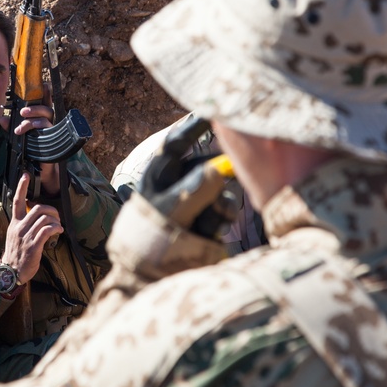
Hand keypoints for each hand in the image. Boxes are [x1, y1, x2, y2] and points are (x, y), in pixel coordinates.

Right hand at [1, 172, 62, 283]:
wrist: (10, 273)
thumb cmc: (16, 254)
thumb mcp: (15, 235)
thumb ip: (24, 224)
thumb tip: (38, 216)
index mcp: (14, 223)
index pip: (17, 201)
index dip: (21, 187)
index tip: (26, 175)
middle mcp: (19, 227)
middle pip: (38, 208)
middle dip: (52, 209)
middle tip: (56, 217)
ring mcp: (26, 236)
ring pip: (44, 218)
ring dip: (56, 220)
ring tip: (58, 226)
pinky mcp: (33, 246)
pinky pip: (47, 230)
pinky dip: (56, 228)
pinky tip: (59, 231)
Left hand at [14, 104, 60, 195]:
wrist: (38, 170)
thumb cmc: (30, 153)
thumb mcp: (18, 139)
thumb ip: (11, 128)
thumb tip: (3, 119)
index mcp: (40, 122)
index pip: (40, 109)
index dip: (34, 106)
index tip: (21, 109)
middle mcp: (47, 126)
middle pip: (47, 110)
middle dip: (34, 109)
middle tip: (22, 112)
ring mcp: (51, 133)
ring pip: (47, 120)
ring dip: (33, 121)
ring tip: (21, 128)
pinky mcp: (53, 140)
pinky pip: (51, 131)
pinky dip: (42, 128)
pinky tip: (34, 132)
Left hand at [137, 116, 237, 236]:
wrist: (152, 275)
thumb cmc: (151, 239)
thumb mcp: (170, 213)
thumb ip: (194, 191)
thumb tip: (218, 170)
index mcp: (159, 174)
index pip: (177, 143)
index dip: (194, 126)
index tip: (214, 111)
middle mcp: (179, 183)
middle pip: (209, 166)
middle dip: (220, 176)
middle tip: (235, 175)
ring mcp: (195, 200)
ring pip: (221, 189)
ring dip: (222, 203)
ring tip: (213, 221)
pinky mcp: (208, 217)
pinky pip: (225, 208)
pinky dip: (222, 217)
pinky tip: (213, 230)